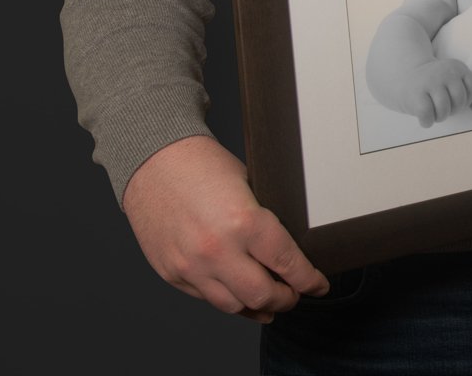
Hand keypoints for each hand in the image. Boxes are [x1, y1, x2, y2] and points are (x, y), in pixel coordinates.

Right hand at [123, 135, 327, 322]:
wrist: (153, 162)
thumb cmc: (203, 166)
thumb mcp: (250, 185)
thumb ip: (265, 220)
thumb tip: (288, 249)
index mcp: (244, 222)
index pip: (288, 264)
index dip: (309, 280)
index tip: (318, 285)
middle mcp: (217, 250)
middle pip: (263, 295)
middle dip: (286, 299)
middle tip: (295, 294)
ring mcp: (191, 266)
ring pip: (234, 305)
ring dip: (257, 307)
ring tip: (270, 301)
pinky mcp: (172, 273)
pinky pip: (206, 298)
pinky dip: (228, 299)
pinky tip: (239, 295)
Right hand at [400, 58, 471, 126]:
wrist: (404, 77)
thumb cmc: (436, 84)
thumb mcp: (456, 80)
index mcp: (457, 67)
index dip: (466, 100)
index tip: (454, 99)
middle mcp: (445, 72)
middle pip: (460, 102)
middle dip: (453, 110)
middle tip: (443, 107)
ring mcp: (430, 82)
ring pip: (444, 110)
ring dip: (440, 117)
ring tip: (434, 112)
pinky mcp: (416, 94)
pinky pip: (428, 116)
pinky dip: (427, 122)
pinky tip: (424, 117)